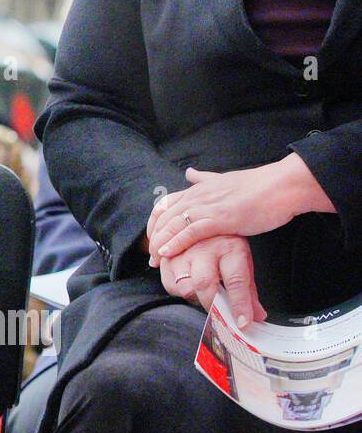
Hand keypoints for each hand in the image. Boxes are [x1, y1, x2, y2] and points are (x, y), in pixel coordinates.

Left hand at [147, 157, 320, 261]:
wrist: (282, 187)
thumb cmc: (258, 187)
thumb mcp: (223, 179)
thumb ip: (204, 179)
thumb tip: (190, 173)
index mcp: (198, 188)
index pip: (165, 205)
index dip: (155, 223)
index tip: (153, 238)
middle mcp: (198, 195)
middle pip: (164, 217)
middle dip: (154, 237)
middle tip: (151, 256)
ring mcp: (208, 206)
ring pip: (173, 224)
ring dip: (160, 243)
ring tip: (155, 259)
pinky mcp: (220, 218)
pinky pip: (191, 231)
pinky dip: (176, 242)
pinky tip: (167, 253)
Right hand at [158, 234, 265, 327]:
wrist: (202, 216)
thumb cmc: (225, 243)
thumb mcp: (242, 261)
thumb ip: (249, 291)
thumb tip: (258, 317)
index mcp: (231, 248)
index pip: (237, 280)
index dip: (240, 304)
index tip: (242, 324)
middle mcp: (205, 248)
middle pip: (204, 283)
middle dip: (211, 305)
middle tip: (218, 315)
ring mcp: (183, 251)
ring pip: (183, 286)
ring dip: (194, 298)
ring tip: (203, 296)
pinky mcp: (167, 255)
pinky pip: (169, 284)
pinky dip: (179, 292)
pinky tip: (188, 286)